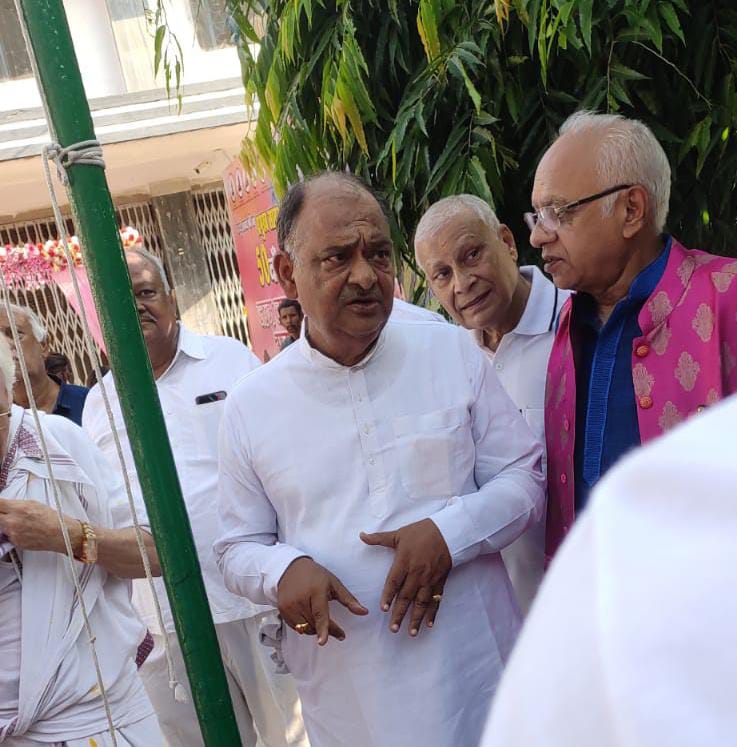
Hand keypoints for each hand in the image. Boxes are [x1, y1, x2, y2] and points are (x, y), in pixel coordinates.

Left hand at [0, 498, 80, 554]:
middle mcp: (13, 521)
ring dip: (6, 524)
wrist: (61, 534)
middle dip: (1, 513)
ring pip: (1, 526)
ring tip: (20, 523)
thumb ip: (17, 504)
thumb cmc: (53, 519)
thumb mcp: (34, 504)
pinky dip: (13, 533)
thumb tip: (7, 504)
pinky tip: (24, 530)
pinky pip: (7, 536)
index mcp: (19, 508)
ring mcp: (12, 533)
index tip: (1, 505)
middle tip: (7, 513)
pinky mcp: (14, 542)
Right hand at [277, 557, 367, 645]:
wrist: (290, 568)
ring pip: (305, 628)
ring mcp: (289, 605)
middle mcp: (301, 598)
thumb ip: (348, 599)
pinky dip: (304, 627)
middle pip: (314, 624)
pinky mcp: (282, 610)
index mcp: (316, 590)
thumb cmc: (315, 575)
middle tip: (340, 633)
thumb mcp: (334, 583)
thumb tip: (364, 612)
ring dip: (316, 629)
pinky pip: (295, 627)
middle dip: (327, 630)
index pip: (320, 613)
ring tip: (323, 622)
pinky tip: (310, 618)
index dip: (323, 629)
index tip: (323, 642)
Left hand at [360, 518, 450, 636]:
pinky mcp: (440, 581)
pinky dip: (433, 612)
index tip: (383, 609)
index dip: (388, 596)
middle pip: (406, 596)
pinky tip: (429, 624)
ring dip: (416, 618)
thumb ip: (379, 538)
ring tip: (411, 632)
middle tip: (393, 629)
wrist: (447, 532)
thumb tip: (361, 535)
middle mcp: (417, 573)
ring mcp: (429, 579)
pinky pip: (436, 599)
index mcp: (404, 562)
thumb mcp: (398, 534)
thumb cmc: (421, 532)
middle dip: (400, 614)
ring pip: (421, 602)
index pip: (394, 582)